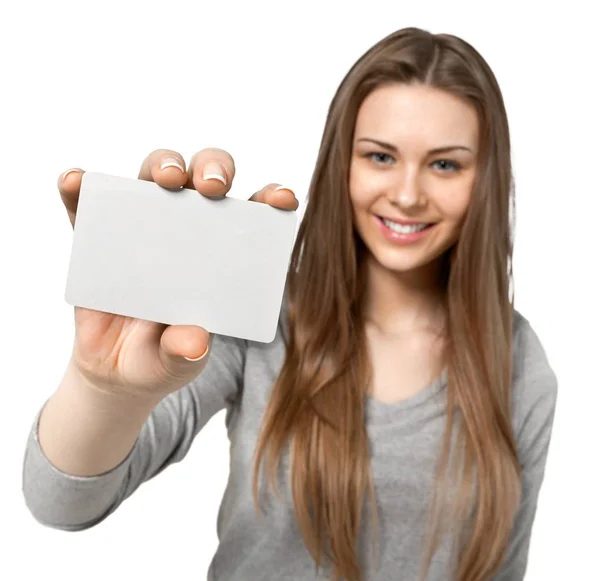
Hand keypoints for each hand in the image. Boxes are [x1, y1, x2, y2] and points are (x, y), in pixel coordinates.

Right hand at [58, 148, 297, 401]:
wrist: (118, 371)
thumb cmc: (166, 357)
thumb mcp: (181, 360)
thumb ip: (186, 351)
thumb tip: (193, 341)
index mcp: (223, 253)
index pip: (253, 216)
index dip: (271, 198)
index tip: (283, 201)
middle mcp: (187, 230)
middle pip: (203, 180)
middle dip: (212, 169)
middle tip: (212, 188)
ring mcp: (142, 229)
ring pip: (151, 179)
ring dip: (160, 165)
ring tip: (164, 179)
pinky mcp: (98, 237)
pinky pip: (86, 207)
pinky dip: (80, 191)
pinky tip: (76, 182)